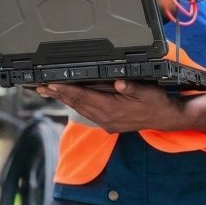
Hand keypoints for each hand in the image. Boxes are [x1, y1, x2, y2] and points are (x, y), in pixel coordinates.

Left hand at [35, 80, 184, 132]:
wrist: (166, 118)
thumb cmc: (156, 102)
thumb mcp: (146, 91)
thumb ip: (130, 86)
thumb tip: (119, 82)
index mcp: (111, 109)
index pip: (83, 97)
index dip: (65, 90)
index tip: (50, 84)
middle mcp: (105, 118)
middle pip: (76, 104)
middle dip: (58, 95)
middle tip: (39, 87)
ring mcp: (106, 122)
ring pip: (79, 109)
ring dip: (63, 100)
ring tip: (48, 91)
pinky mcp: (108, 123)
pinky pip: (86, 112)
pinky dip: (75, 103)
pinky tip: (69, 98)